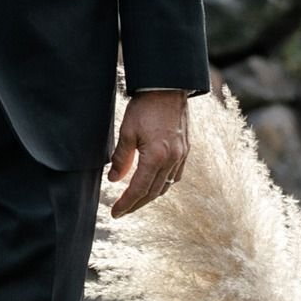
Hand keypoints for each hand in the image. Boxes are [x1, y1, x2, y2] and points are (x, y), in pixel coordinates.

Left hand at [107, 91, 190, 215]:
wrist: (168, 87)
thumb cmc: (145, 106)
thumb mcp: (127, 131)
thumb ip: (121, 158)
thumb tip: (114, 179)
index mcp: (157, 157)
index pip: (139, 189)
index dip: (126, 203)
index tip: (115, 213)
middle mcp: (173, 160)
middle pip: (154, 192)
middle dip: (137, 204)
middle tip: (122, 211)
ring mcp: (182, 156)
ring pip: (166, 186)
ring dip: (150, 196)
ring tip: (135, 200)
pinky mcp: (186, 150)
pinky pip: (175, 176)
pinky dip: (163, 184)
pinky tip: (154, 184)